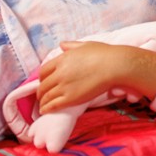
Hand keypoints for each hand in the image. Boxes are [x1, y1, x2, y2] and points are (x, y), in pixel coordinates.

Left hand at [36, 41, 155, 113]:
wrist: (115, 66)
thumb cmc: (104, 54)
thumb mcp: (86, 45)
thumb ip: (72, 45)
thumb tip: (62, 44)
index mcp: (63, 59)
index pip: (44, 71)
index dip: (42, 78)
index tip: (44, 82)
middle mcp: (60, 72)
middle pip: (43, 85)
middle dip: (41, 92)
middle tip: (42, 96)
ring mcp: (64, 86)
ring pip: (46, 96)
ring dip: (42, 102)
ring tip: (43, 106)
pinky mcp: (70, 98)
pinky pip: (52, 105)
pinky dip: (46, 108)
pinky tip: (45, 110)